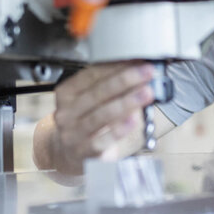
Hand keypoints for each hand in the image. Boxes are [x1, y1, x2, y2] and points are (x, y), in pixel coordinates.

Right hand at [34, 62, 155, 173]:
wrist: (67, 154)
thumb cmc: (85, 121)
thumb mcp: (91, 100)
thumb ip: (111, 85)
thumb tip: (138, 67)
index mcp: (67, 93)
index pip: (91, 75)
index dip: (115, 66)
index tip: (136, 59)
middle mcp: (66, 113)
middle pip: (97, 93)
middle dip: (125, 80)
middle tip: (146, 72)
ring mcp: (73, 133)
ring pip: (100, 115)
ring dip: (127, 102)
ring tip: (146, 93)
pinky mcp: (84, 153)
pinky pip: (102, 140)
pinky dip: (119, 129)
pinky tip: (133, 120)